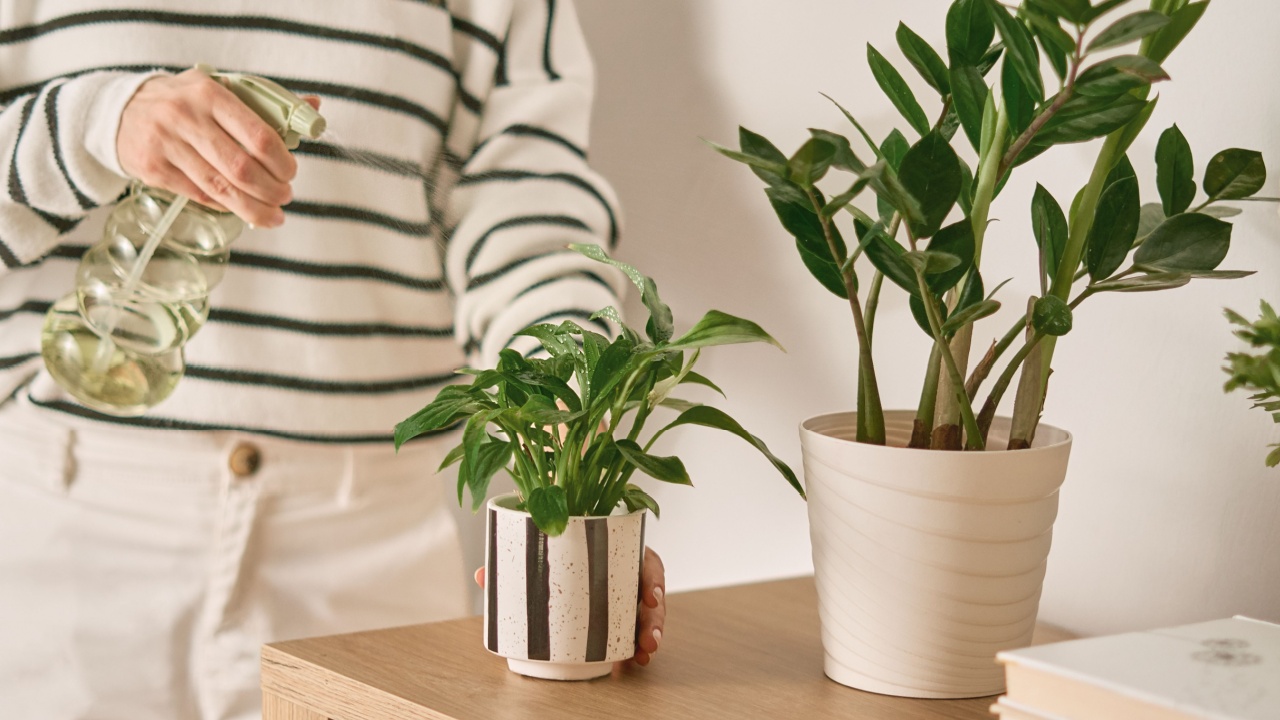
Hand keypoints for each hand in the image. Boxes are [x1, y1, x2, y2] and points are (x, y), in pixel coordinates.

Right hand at [116, 69, 318, 226]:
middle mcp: (186, 117)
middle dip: (272, 190)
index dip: (283, 162)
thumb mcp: (218, 90)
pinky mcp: (152, 168)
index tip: (291, 174)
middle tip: (285, 197)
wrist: (118, 110)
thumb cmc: (183, 102)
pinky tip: (242, 208)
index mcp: (210, 93)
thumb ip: (265, 103)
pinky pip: (200, 195)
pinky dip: (226, 206)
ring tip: (273, 216)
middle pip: (242, 168)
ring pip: (221, 188)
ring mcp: (166, 144)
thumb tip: (314, 108)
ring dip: (254, 208)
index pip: (259, 135)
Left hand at [473, 545, 666, 666]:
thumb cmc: (555, 557)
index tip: (649, 595)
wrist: (556, 574)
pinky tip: (634, 661)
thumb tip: (482, 574)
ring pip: (649, 615)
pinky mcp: (625, 616)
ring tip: (644, 654)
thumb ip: (515, 565)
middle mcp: (627, 572)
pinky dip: (637, 647)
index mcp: (616, 550)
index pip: (642, 558)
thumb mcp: (541, 558)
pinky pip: (637, 630)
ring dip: (650, 634)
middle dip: (654, 618)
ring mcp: (628, 596)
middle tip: (649, 638)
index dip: (651, 577)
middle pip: (651, 593)